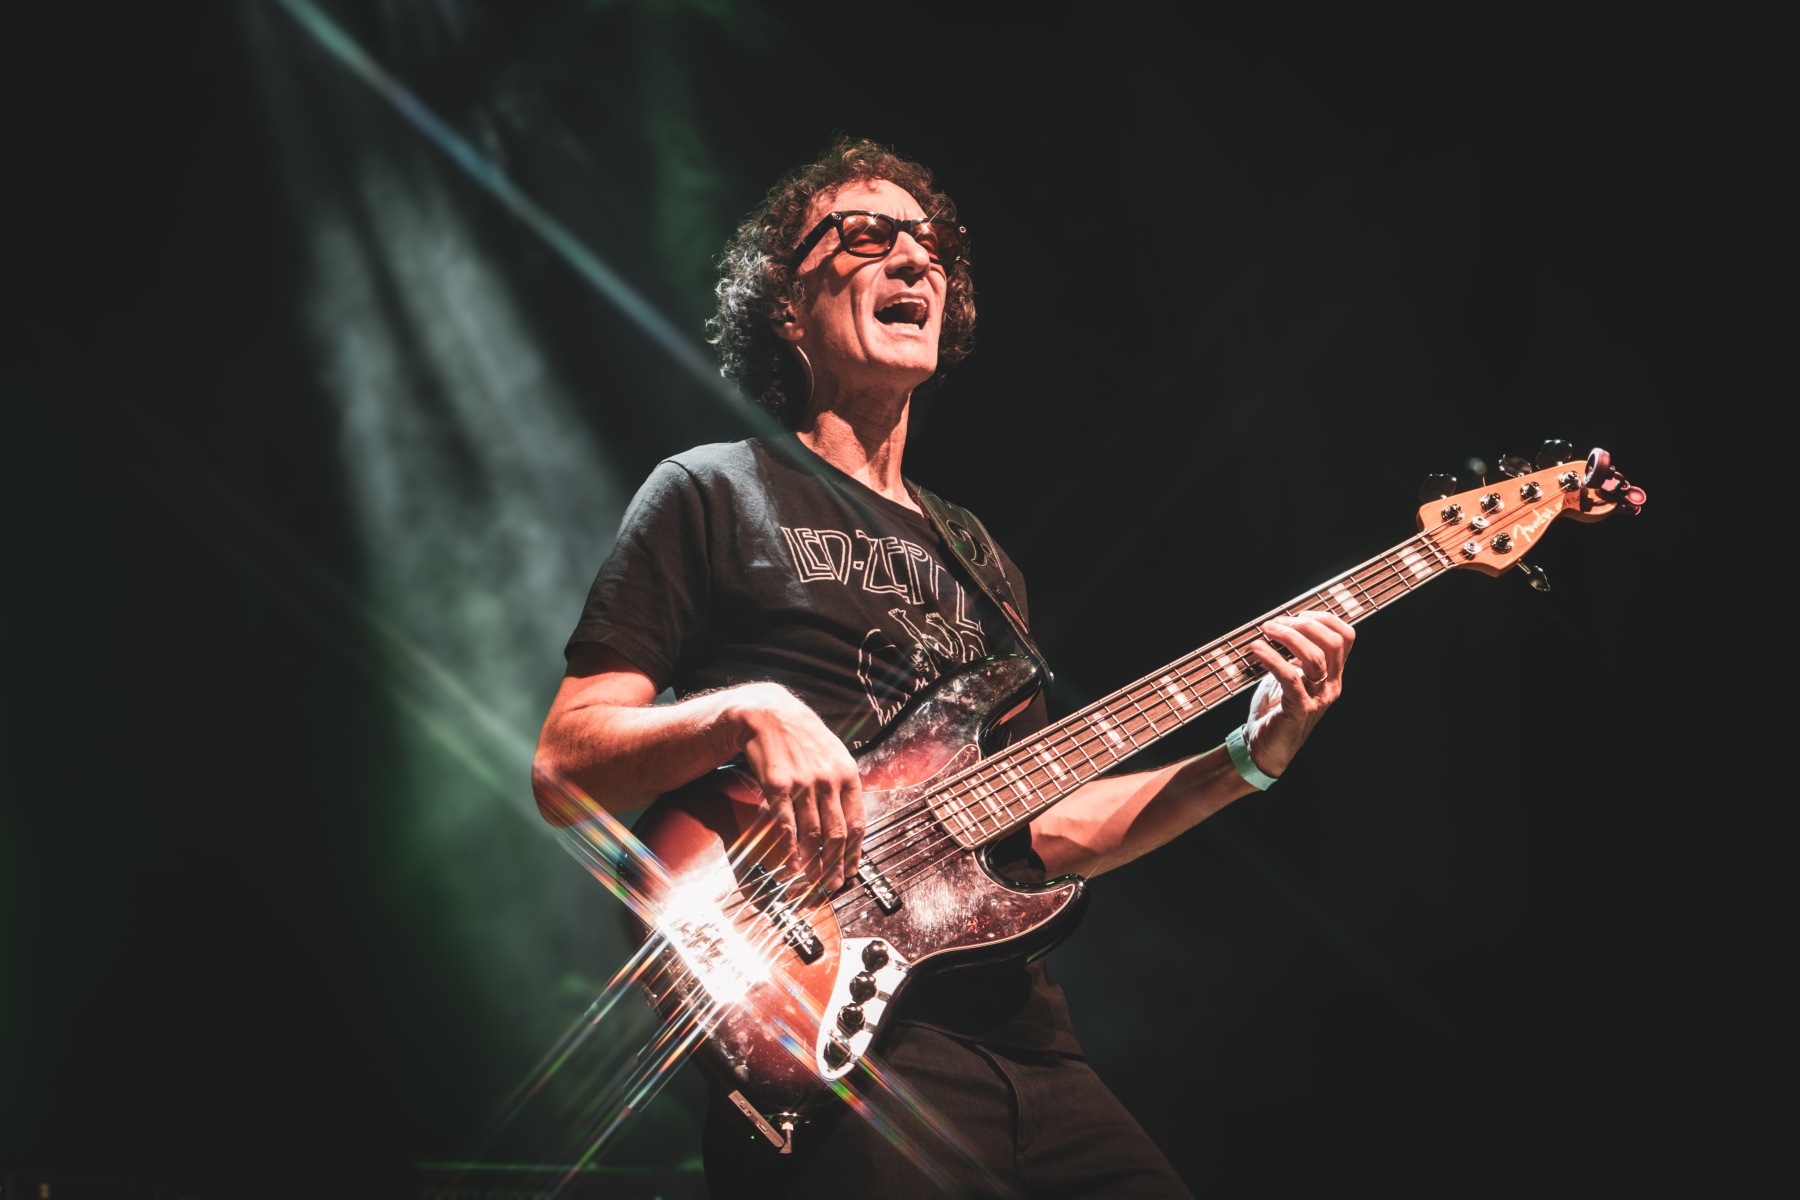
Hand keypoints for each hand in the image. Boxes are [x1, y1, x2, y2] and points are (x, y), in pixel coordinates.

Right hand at [727, 683, 864, 896]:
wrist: (767, 713)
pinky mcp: (778, 785)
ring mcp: (804, 783)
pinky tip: (789, 863)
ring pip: (812, 834)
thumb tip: (852, 822)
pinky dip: (789, 849)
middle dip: (834, 866)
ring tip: (809, 881)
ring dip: (811, 864)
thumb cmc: (801, 737)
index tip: (850, 872)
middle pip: (836, 835)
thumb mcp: (833, 754)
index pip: (857, 824)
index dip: (854, 854)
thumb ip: (843, 786)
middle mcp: (829, 780)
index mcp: (848, 774)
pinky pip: (786, 825)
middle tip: (830, 886)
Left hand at [1243, 611, 1354, 778]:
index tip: (1297, 614)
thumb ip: (1293, 655)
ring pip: (1315, 658)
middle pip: (1333, 643)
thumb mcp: (1290, 677)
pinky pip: (1290, 677)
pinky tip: (1256, 649)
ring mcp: (1318, 698)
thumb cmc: (1276, 710)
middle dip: (1304, 625)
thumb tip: (1280, 624)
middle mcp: (1331, 685)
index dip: (1324, 618)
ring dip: (1288, 637)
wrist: (1267, 750)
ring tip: (1266, 631)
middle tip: (1276, 623)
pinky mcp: (1299, 708)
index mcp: (1332, 675)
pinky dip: (1272, 658)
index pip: (1345, 637)